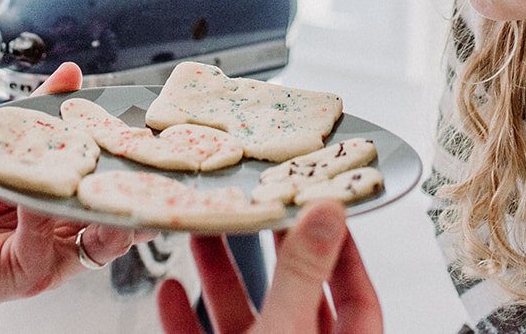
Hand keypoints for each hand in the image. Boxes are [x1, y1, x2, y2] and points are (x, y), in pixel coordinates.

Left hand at [0, 63, 138, 332]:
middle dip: (141, 188)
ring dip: (108, 208)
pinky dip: (43, 215)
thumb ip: (39, 110)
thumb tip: (72, 73)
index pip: (114, 180)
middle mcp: (67, 230)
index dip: (137, 162)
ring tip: (108, 179)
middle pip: (120, 211)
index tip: (152, 136)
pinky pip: (48, 245)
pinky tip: (33, 194)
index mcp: (65, 198)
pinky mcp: (25, 272)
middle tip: (154, 160)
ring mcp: (51, 253)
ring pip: (101, 238)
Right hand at [156, 201, 382, 333]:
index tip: (322, 206)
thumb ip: (303, 272)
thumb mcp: (287, 327)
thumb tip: (328, 212)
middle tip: (261, 204)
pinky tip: (168, 289)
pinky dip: (183, 316)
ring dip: (219, 273)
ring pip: (243, 314)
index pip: (358, 295)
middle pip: (295, 294)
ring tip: (204, 230)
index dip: (342, 248)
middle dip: (272, 247)